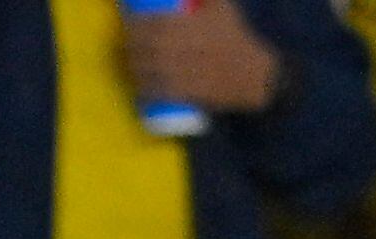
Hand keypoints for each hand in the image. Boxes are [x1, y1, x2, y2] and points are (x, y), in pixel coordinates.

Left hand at [123, 0, 282, 114]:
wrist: (250, 73)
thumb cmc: (234, 37)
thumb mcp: (222, 8)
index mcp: (186, 25)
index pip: (147, 23)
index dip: (133, 24)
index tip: (129, 24)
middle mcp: (178, 47)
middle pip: (139, 46)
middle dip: (128, 45)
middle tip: (125, 45)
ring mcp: (177, 72)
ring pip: (142, 69)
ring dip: (131, 67)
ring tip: (129, 63)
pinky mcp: (180, 93)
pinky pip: (152, 90)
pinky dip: (141, 87)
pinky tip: (138, 84)